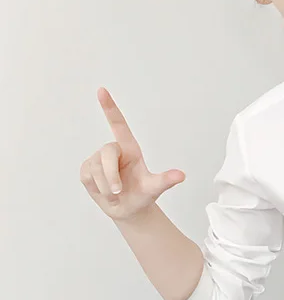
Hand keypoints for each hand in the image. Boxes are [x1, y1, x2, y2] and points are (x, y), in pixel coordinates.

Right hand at [79, 88, 185, 220]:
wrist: (128, 210)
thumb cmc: (142, 195)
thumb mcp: (155, 188)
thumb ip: (166, 180)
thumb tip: (181, 175)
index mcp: (130, 149)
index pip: (118, 124)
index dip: (110, 107)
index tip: (102, 90)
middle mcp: (113, 151)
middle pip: (106, 152)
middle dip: (111, 175)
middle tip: (118, 191)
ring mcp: (98, 160)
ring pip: (96, 168)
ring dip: (106, 186)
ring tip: (115, 193)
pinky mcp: (86, 170)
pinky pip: (88, 176)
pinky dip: (97, 188)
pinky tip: (104, 191)